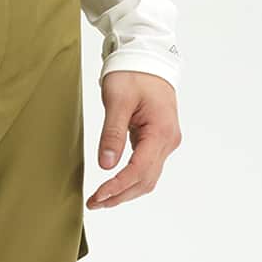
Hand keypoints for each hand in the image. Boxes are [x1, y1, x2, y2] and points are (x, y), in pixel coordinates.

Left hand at [88, 71, 180, 207]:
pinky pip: (147, 167)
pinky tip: (114, 185)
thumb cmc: (133, 74)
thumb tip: (106, 165)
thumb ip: (112, 133)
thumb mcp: (117, 100)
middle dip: (120, 195)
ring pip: (148, 177)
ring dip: (126, 191)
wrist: (147, 58)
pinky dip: (131, 180)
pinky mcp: (159, 140)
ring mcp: (166, 141)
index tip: (98, 196)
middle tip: (93, 203)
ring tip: (101, 199)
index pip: (139, 169)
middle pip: (146, 180)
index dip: (118, 186)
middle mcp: (168, 140)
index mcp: (161, 131)